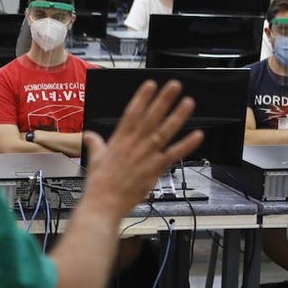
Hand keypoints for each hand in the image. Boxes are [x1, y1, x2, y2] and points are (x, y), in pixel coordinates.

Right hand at [81, 80, 203, 216]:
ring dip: (177, 116)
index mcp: (119, 139)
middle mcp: (134, 144)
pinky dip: (186, 145)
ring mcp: (146, 156)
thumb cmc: (99, 183)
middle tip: (174, 86)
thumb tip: (89, 135)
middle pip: (151, 117)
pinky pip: (174, 154)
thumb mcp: (94, 159)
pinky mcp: (155, 169)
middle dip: (163, 100)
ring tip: (188, 102)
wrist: (104, 202)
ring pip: (165, 131)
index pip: (132, 113)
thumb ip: (94, 144)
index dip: (142, 97)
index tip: (151, 84)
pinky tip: (197, 135)